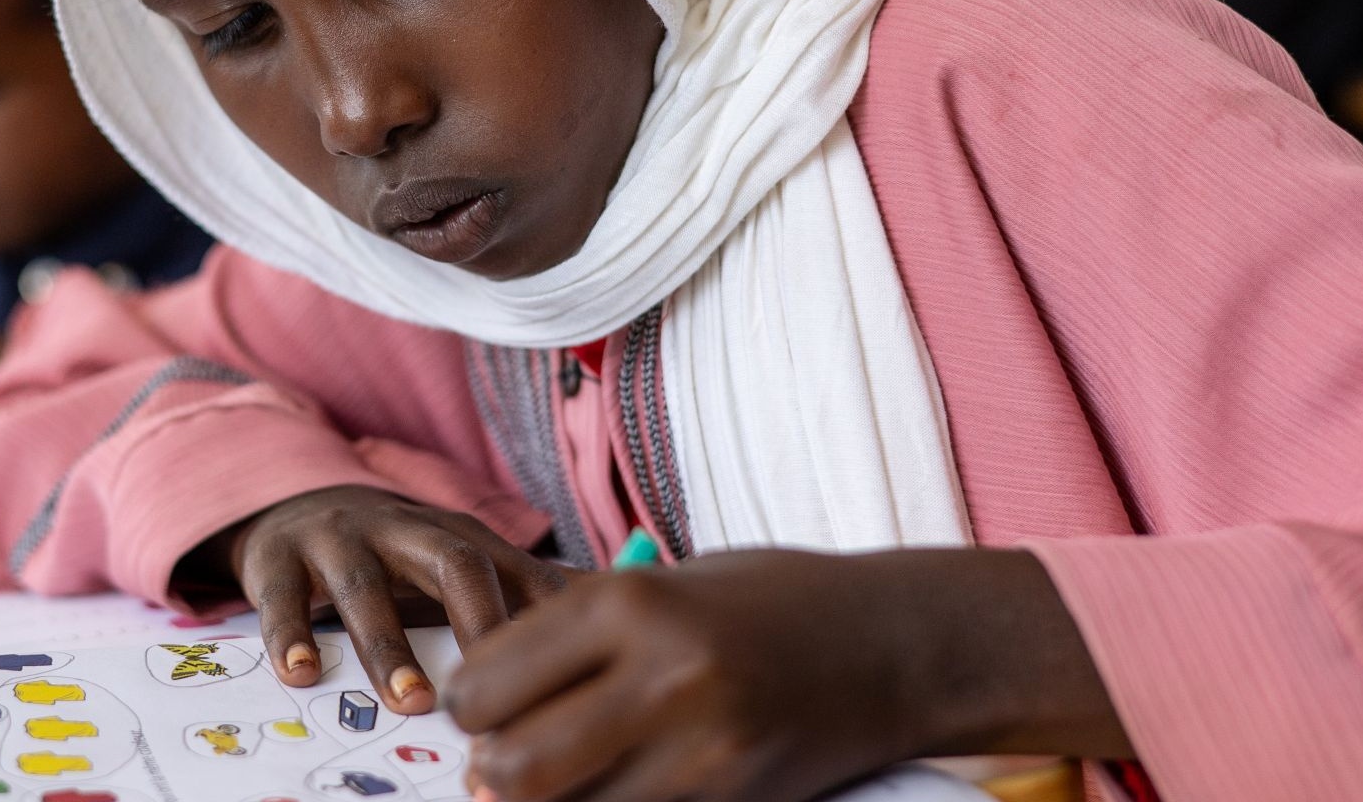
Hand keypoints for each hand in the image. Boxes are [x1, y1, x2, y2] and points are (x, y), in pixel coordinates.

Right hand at [218, 486, 569, 716]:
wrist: (296, 503)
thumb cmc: (392, 555)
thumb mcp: (452, 562)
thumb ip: (513, 595)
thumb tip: (592, 640)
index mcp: (456, 534)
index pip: (513, 572)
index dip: (542, 624)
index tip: (566, 683)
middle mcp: (402, 527)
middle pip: (454, 564)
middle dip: (479, 624)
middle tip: (499, 691)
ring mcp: (338, 537)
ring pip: (365, 585)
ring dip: (389, 645)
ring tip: (411, 701)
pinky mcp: (278, 554)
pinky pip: (283, 595)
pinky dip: (291, 634)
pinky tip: (303, 674)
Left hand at [446, 548, 1130, 801]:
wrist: (898, 642)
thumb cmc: (770, 601)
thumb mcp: (667, 582)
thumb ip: (577, 627)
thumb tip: (475, 683)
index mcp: (631, 602)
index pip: (487, 681)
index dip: (464, 706)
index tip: (475, 710)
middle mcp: (662, 674)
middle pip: (514, 766)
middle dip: (487, 772)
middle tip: (495, 764)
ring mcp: (704, 748)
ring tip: (558, 780)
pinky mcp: (737, 798)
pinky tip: (615, 788)